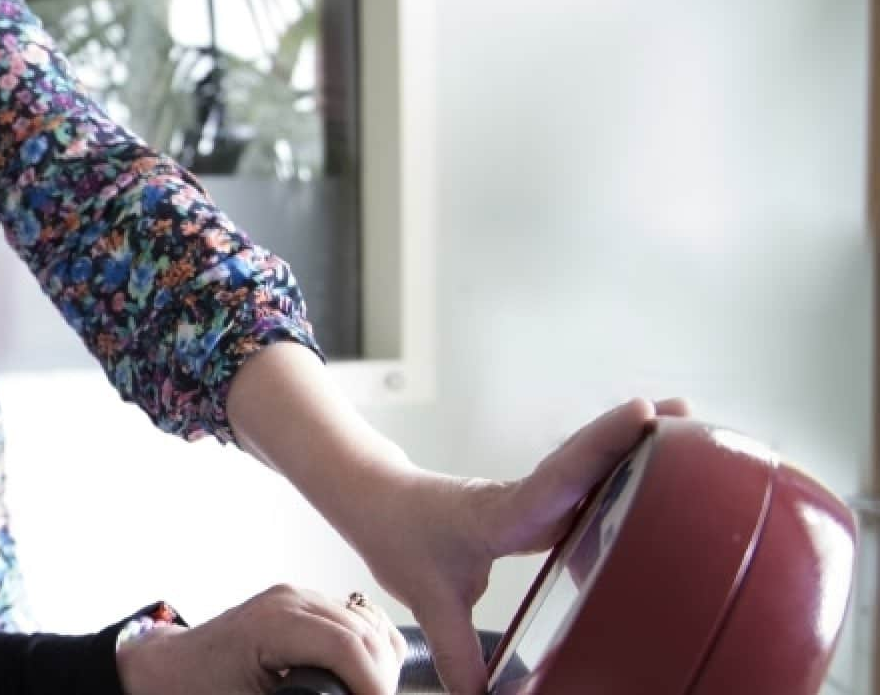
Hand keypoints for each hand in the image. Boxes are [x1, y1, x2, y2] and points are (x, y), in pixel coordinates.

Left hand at [116, 585, 404, 694]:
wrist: (171, 670)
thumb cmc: (197, 690)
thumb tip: (334, 694)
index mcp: (272, 624)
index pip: (349, 648)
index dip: (374, 686)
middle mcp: (289, 601)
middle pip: (368, 637)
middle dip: (379, 679)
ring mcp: (299, 599)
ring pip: (370, 628)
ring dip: (379, 666)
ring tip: (365, 694)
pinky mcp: (305, 607)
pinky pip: (358, 622)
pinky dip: (370, 650)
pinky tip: (362, 677)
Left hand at [356, 397, 691, 693]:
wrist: (377, 503)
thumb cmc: (401, 536)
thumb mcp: (429, 600)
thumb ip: (458, 652)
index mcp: (506, 511)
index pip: (560, 474)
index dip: (601, 446)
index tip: (641, 412)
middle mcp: (528, 496)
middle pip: (588, 462)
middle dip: (637, 438)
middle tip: (686, 413)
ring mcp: (537, 497)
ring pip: (591, 468)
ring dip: (634, 449)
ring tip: (687, 426)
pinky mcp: (541, 504)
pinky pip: (587, 485)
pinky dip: (620, 472)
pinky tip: (654, 470)